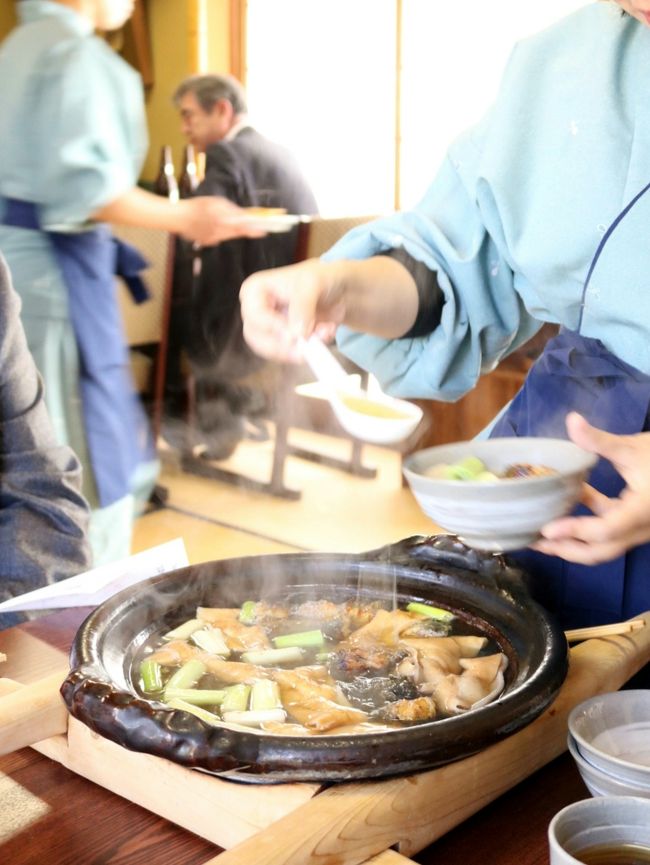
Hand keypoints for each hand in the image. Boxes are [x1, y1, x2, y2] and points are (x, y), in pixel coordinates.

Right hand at [179, 197, 266, 245]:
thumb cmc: (197, 206)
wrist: (179, 217)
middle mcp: (219, 231)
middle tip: (257, 229)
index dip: (254, 229)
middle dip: (246, 230)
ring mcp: (213, 238)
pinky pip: (219, 237)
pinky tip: (211, 225)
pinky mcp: (208, 242)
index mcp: (222, 219)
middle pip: (237, 232)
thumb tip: (245, 215)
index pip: (242, 226)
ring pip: (229, 235)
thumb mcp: (216, 202)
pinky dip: (220, 232)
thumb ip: (231, 210)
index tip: (264, 231)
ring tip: (221, 220)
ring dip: (232, 229)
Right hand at [240, 259, 345, 361]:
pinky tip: (326, 333)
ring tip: (326, 332)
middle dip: (287, 345)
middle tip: (311, 345)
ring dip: (301, 349)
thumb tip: (296, 333)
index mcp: (254, 290)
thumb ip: (303, 306)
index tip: (295, 336)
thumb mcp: (313, 283)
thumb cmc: (321, 278)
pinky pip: (290, 356)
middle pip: (258, 338)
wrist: (339, 291)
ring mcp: (269, 330)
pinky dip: (309, 351)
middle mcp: (256, 312)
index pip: (254, 316)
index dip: (273, 328)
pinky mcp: (283, 344)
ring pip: (273, 351)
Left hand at [531, 412, 649, 563]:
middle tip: (535, 542)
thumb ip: (599, 440)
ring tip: (543, 532)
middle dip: (567, 550)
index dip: (575, 531)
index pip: (605, 530)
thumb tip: (572, 420)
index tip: (547, 530)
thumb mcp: (632, 447)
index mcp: (642, 511)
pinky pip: (609, 528)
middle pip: (601, 551)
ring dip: (573, 539)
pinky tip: (570, 500)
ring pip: (604, 544)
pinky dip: (587, 520)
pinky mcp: (635, 521)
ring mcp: (638, 527)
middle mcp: (641, 526)